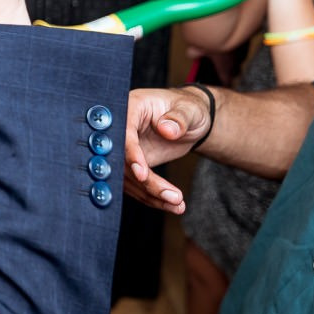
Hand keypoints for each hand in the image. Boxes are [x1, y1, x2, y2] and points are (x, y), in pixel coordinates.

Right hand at [121, 88, 206, 210]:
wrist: (191, 120)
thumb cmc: (189, 108)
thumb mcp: (190, 110)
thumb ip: (179, 118)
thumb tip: (166, 130)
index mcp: (132, 108)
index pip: (124, 133)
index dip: (131, 154)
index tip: (142, 174)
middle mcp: (123, 130)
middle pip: (124, 161)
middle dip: (146, 183)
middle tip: (172, 197)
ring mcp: (126, 149)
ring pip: (130, 178)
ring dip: (152, 195)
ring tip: (177, 204)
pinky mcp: (132, 166)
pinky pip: (137, 185)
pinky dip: (153, 198)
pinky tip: (171, 205)